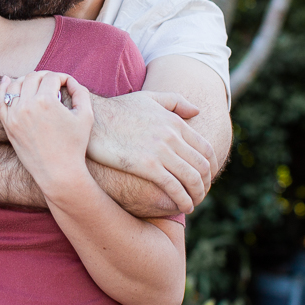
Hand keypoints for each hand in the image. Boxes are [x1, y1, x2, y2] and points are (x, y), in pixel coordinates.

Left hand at [0, 72, 93, 197]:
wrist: (58, 172)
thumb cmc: (74, 145)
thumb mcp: (86, 116)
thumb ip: (81, 92)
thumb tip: (71, 81)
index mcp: (46, 101)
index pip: (52, 77)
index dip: (63, 78)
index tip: (67, 84)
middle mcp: (27, 106)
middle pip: (33, 77)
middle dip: (45, 76)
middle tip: (53, 83)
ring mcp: (14, 115)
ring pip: (15, 84)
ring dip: (26, 80)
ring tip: (36, 84)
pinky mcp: (7, 124)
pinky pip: (1, 100)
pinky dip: (4, 88)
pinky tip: (9, 82)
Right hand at [87, 91, 216, 213]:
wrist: (92, 118)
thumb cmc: (118, 109)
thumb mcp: (149, 98)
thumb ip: (175, 102)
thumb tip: (197, 112)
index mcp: (175, 122)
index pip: (206, 149)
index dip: (212, 168)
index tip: (207, 179)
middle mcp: (172, 136)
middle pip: (202, 166)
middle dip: (206, 184)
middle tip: (201, 194)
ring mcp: (161, 151)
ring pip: (192, 179)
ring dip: (197, 195)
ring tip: (193, 204)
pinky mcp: (147, 166)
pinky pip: (174, 187)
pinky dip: (183, 200)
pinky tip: (183, 207)